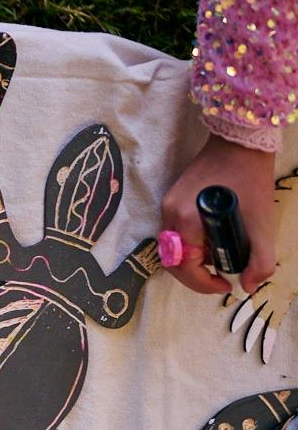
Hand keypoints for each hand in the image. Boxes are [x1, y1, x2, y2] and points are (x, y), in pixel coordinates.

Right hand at [161, 134, 279, 295]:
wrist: (240, 143)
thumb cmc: (250, 181)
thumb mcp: (262, 223)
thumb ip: (260, 260)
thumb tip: (249, 286)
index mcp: (188, 221)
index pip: (185, 267)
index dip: (204, 283)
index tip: (226, 285)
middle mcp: (170, 216)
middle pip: (173, 261)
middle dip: (195, 276)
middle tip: (220, 277)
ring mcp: (167, 207)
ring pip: (172, 248)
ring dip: (193, 260)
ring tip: (219, 255)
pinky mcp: (171, 200)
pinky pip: (175, 233)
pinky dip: (191, 244)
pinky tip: (211, 238)